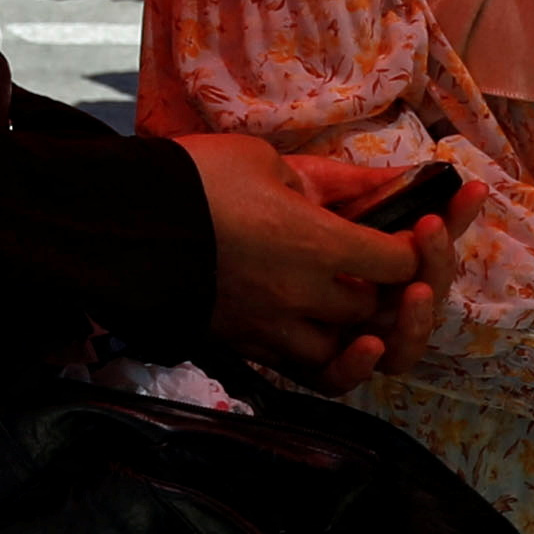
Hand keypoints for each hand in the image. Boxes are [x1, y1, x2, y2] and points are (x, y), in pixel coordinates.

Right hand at [178, 135, 446, 388]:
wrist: (118, 221)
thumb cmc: (193, 178)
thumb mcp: (266, 160)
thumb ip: (337, 180)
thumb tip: (388, 184)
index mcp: (317, 243)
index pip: (401, 261)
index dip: (415, 245)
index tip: (411, 225)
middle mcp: (305, 296)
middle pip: (380, 306)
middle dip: (394, 284)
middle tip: (389, 258)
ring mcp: (276, 329)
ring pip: (351, 347)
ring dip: (368, 326)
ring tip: (368, 303)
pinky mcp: (249, 347)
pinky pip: (312, 373)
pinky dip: (340, 365)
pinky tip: (352, 346)